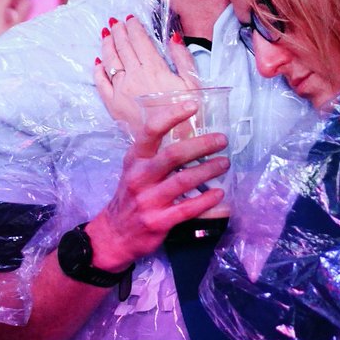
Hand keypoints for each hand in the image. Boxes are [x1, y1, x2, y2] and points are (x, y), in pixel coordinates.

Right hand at [87, 99, 227, 268]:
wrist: (115, 233)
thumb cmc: (130, 196)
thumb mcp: (134, 169)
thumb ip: (154, 154)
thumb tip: (189, 134)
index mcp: (134, 159)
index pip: (151, 131)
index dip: (172, 116)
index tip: (193, 105)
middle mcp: (140, 176)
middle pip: (173, 155)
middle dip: (201, 145)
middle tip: (221, 140)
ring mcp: (149, 200)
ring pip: (183, 180)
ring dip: (208, 170)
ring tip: (224, 163)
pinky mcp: (159, 221)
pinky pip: (187, 208)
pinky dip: (206, 200)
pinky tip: (219, 193)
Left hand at [94, 15, 198, 131]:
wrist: (171, 143)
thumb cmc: (186, 115)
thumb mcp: (192, 84)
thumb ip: (183, 58)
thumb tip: (173, 37)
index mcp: (154, 68)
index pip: (139, 41)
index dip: (133, 28)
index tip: (130, 19)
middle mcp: (134, 76)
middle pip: (122, 48)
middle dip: (118, 32)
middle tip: (114, 22)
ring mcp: (120, 90)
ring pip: (110, 61)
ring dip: (107, 45)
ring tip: (106, 34)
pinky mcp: (112, 105)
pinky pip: (101, 84)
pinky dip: (98, 71)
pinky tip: (98, 62)